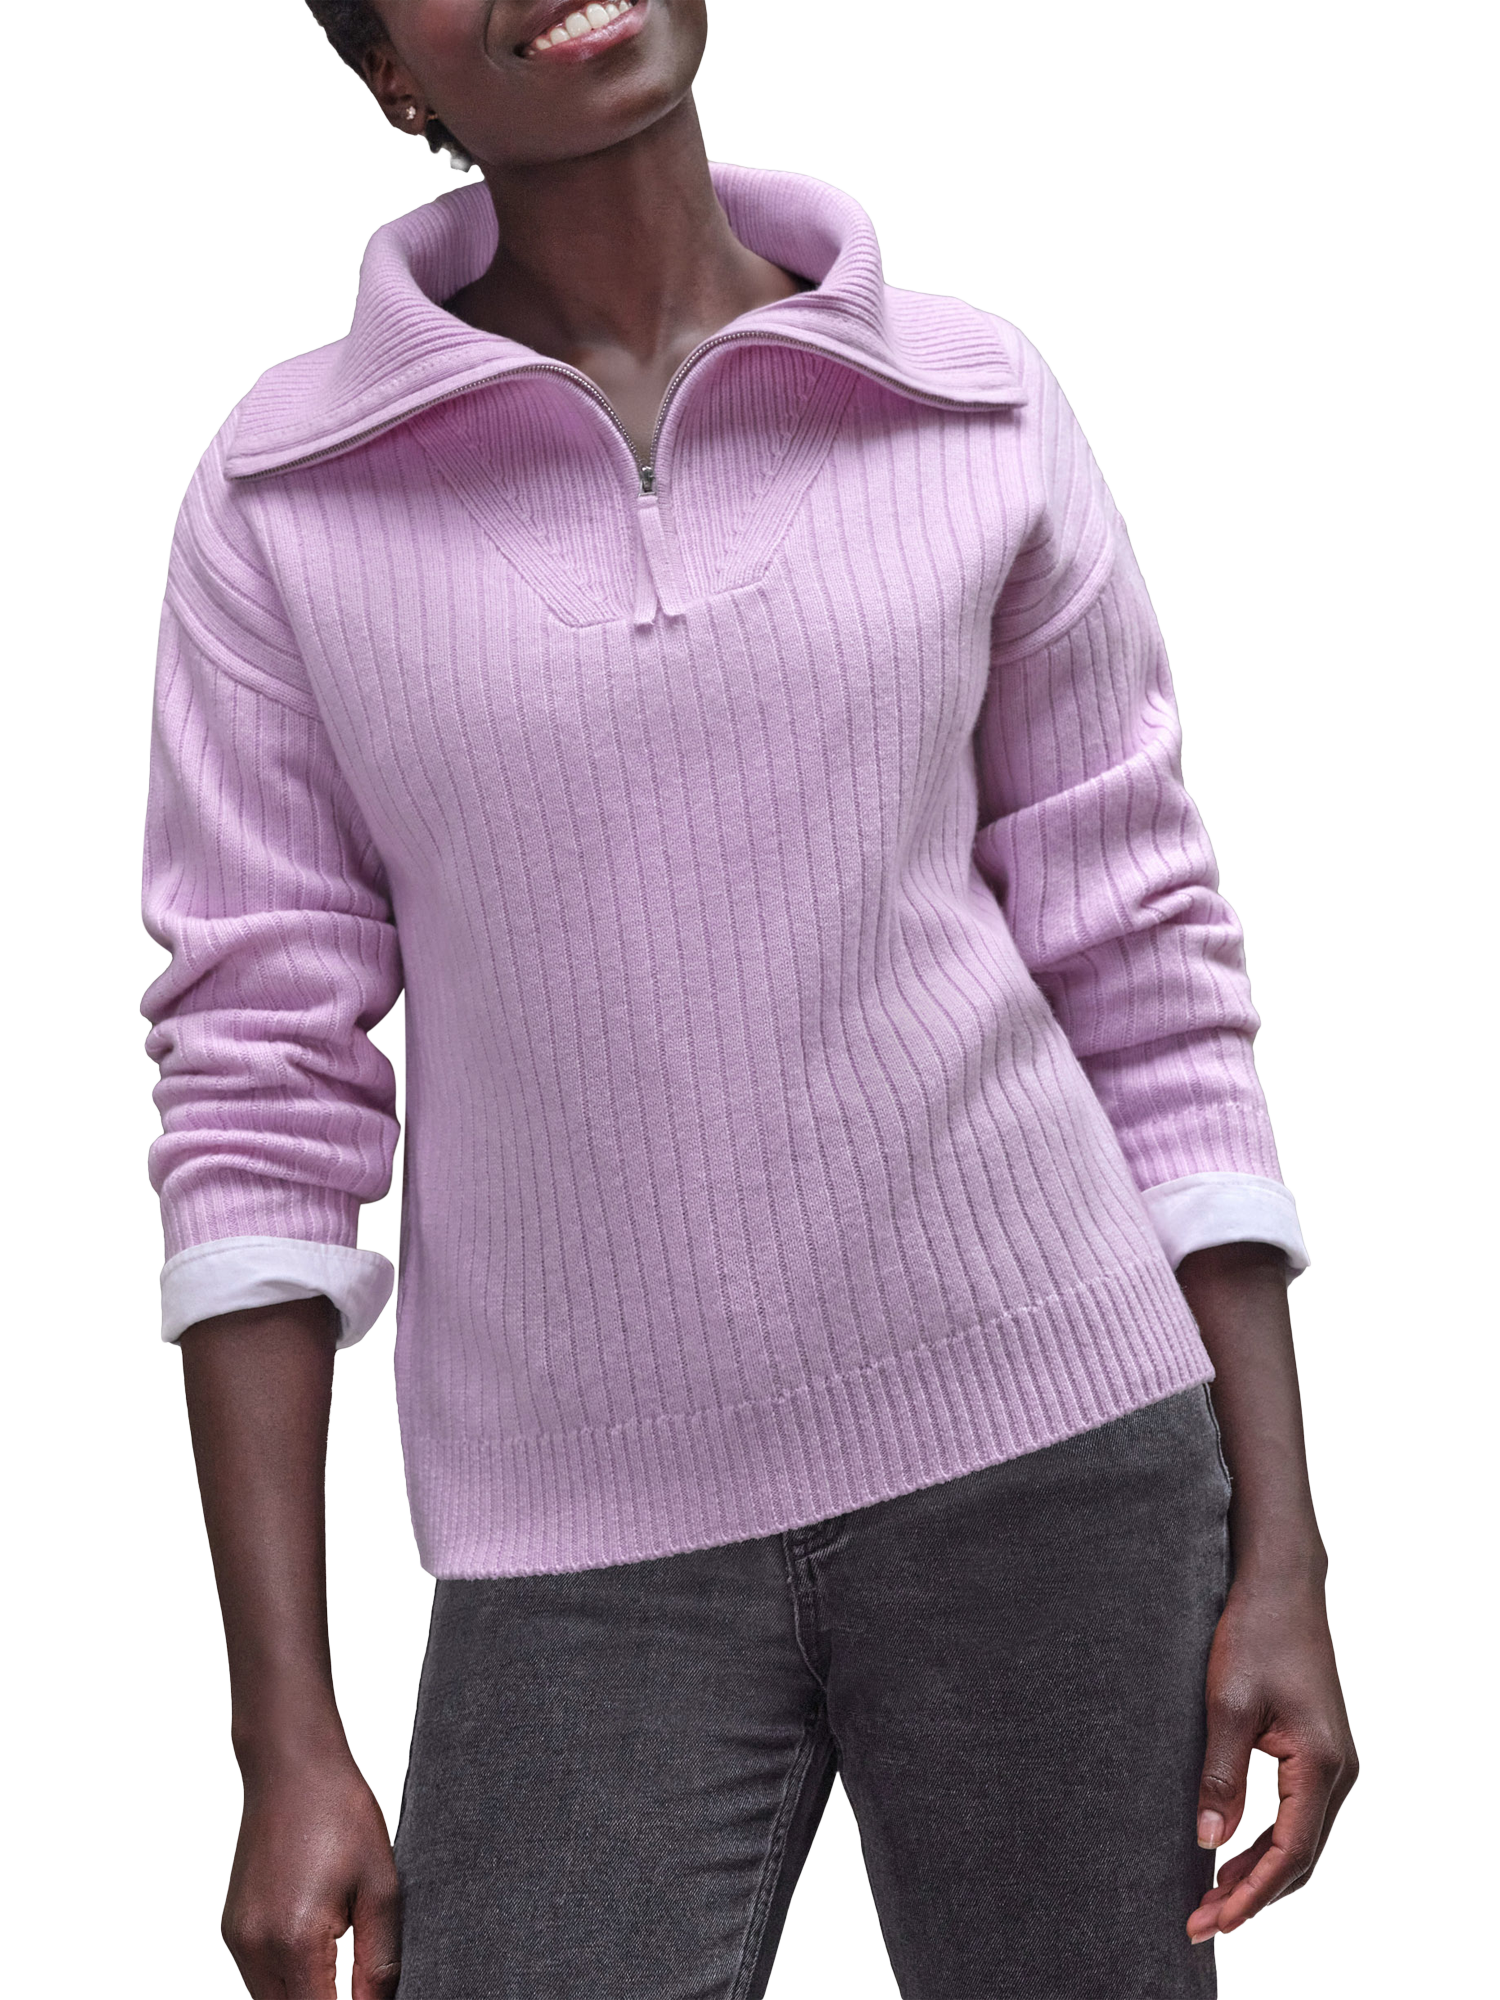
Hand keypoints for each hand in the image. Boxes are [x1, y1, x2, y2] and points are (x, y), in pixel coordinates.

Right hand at [222, 1747, 400, 1999]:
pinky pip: (258, 1979)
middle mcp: (257, 1948)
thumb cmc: (341, 1813)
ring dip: (306, 1998)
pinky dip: (287, 1982)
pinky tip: (317, 1952)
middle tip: (360, 1989)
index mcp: (297, 1940)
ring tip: (341, 1969)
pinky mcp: (232, 1929)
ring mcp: (239, 1939)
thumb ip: (379, 1962)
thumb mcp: (382, 1886)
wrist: (291, 1766)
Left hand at [1187, 1572, 1357, 1944]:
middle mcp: (1338, 1771)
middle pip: (1300, 1857)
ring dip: (1260, 1872)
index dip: (1250, 1895)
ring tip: (1211, 1897)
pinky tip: (1234, 1852)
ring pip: (1301, 1838)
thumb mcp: (1227, 1704)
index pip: (1289, 1854)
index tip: (1210, 1921)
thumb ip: (1221, 1775)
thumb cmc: (1255, 1632)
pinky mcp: (1318, 1749)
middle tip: (1200, 1920)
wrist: (1280, 1583)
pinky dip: (1269, 1842)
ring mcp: (1333, 1761)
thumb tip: (1208, 1842)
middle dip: (1252, 1894)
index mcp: (1321, 1764)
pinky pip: (1298, 1814)